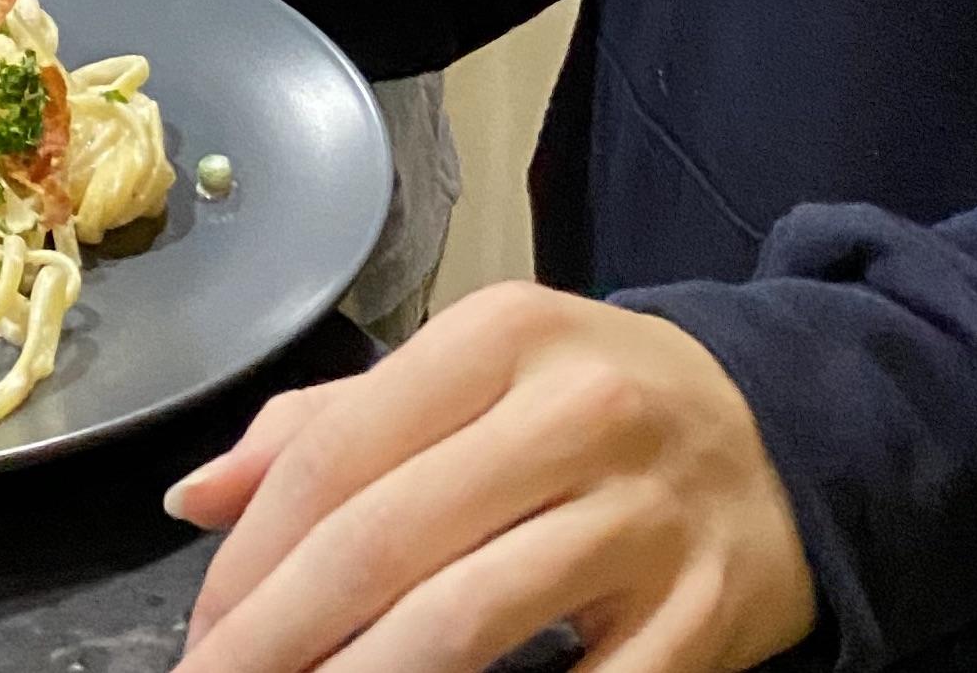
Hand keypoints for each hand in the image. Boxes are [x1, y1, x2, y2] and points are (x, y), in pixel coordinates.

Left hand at [169, 283, 816, 672]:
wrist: (782, 434)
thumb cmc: (592, 405)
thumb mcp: (475, 371)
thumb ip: (331, 424)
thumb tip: (194, 499)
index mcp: (504, 334)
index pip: (338, 452)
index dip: (251, 561)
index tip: (200, 637)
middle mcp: (576, 410)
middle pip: (384, 542)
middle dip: (275, 642)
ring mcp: (644, 515)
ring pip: (464, 622)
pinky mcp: (702, 614)